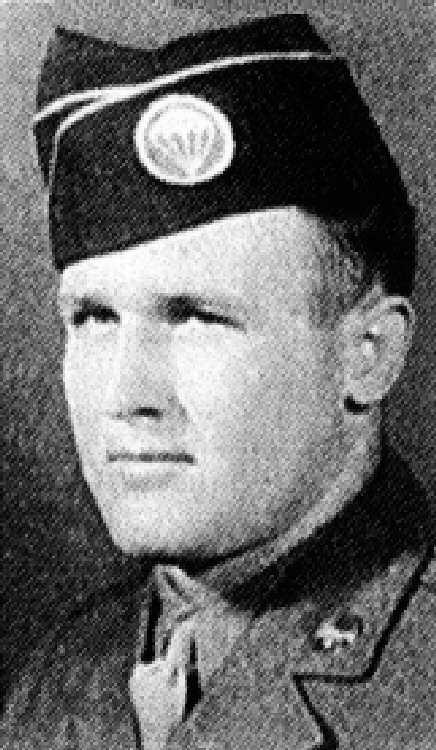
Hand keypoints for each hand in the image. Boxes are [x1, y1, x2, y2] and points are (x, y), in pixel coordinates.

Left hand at [129, 627, 187, 749]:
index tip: (188, 623)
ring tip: (156, 694)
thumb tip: (180, 660)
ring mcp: (137, 679)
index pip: (174, 652)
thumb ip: (181, 674)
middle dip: (167, 672)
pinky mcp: (132, 681)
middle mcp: (147, 676)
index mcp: (163, 679)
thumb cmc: (171, 714)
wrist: (153, 732)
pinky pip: (143, 671)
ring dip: (157, 675)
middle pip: (162, 663)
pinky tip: (148, 690)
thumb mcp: (181, 694)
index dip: (182, 636)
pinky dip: (147, 676)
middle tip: (165, 691)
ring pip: (153, 667)